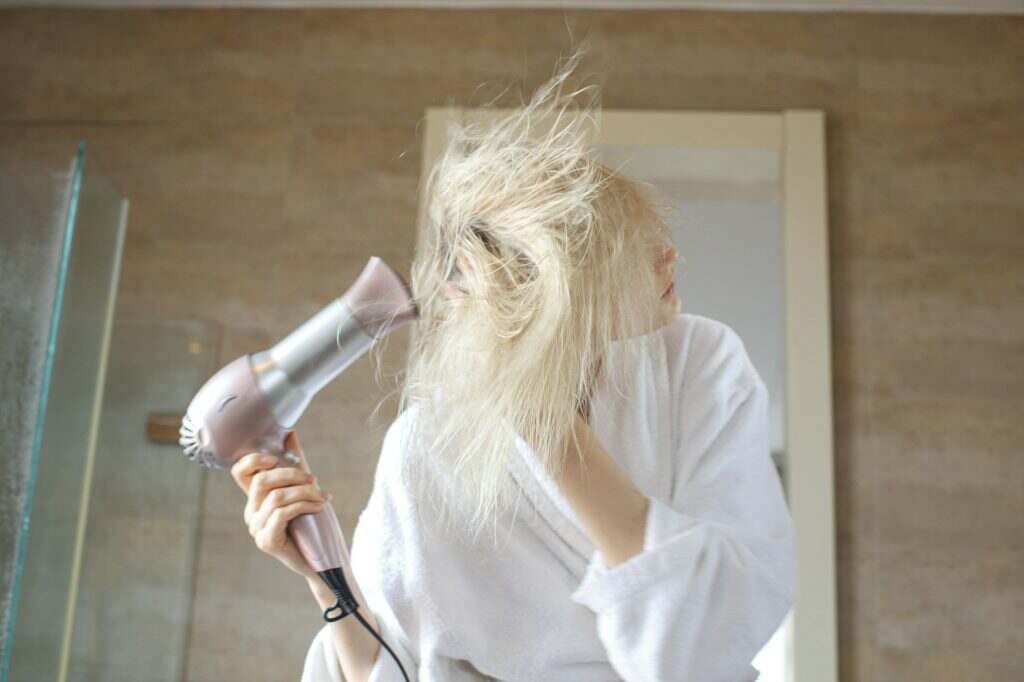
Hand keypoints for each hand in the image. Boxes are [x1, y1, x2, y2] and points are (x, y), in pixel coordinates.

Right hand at [230, 431, 330, 579]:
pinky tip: (319, 506)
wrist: (325, 559)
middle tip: (314, 480)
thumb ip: (296, 464)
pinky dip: (304, 505)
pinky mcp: (267, 541)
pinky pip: (282, 514)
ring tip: (323, 497)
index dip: (253, 460)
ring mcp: (257, 529)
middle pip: (261, 481)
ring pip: (276, 497)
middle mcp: (252, 513)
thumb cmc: (315, 524)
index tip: (275, 456)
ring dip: (305, 492)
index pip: (239, 472)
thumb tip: (290, 434)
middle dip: (292, 474)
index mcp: (257, 499)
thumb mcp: (306, 489)